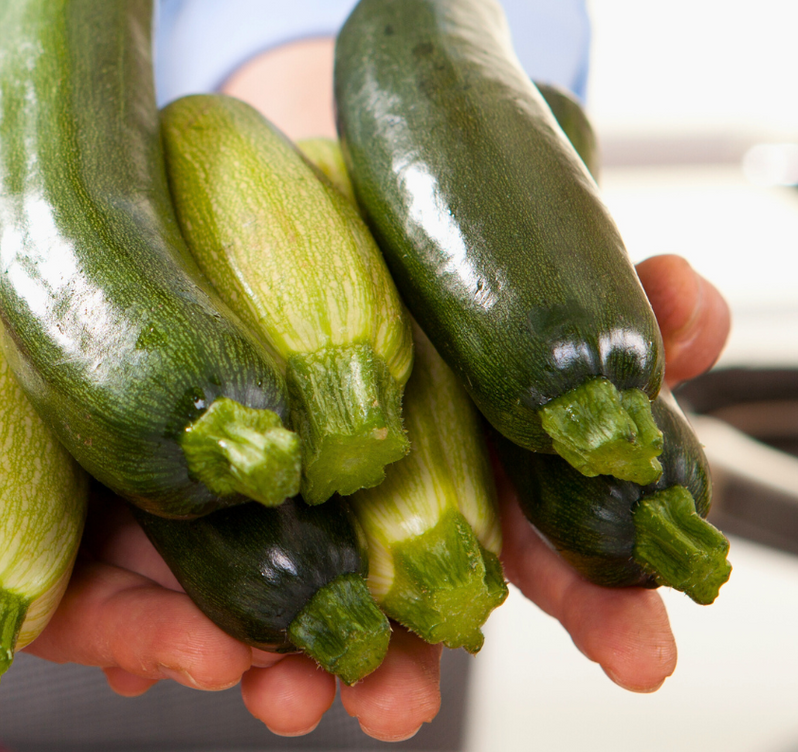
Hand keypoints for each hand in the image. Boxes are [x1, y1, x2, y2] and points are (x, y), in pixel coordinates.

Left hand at [219, 39, 732, 736]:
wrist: (272, 177)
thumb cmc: (398, 223)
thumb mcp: (497, 240)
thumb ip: (593, 278)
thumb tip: (690, 292)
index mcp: (478, 452)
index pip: (554, 548)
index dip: (604, 603)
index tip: (638, 653)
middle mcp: (394, 489)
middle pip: (412, 608)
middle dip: (413, 671)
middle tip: (397, 705)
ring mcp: (295, 495)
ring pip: (304, 610)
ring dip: (298, 668)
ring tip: (288, 697)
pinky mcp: (198, 487)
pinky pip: (186, 581)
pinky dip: (187, 631)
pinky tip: (201, 653)